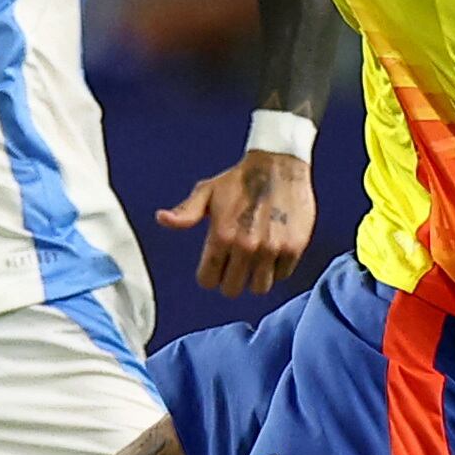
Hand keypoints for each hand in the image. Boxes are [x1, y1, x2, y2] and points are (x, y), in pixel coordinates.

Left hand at [157, 150, 315, 296]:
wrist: (279, 164)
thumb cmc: (239, 179)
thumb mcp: (207, 192)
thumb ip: (186, 212)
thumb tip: (161, 219)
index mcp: (221, 235)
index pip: (207, 280)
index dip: (209, 276)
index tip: (215, 267)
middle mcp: (245, 246)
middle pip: (232, 290)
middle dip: (230, 280)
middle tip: (235, 265)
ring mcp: (271, 249)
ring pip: (259, 288)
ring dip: (255, 278)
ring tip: (255, 262)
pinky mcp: (293, 247)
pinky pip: (282, 275)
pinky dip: (277, 269)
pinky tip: (273, 251)